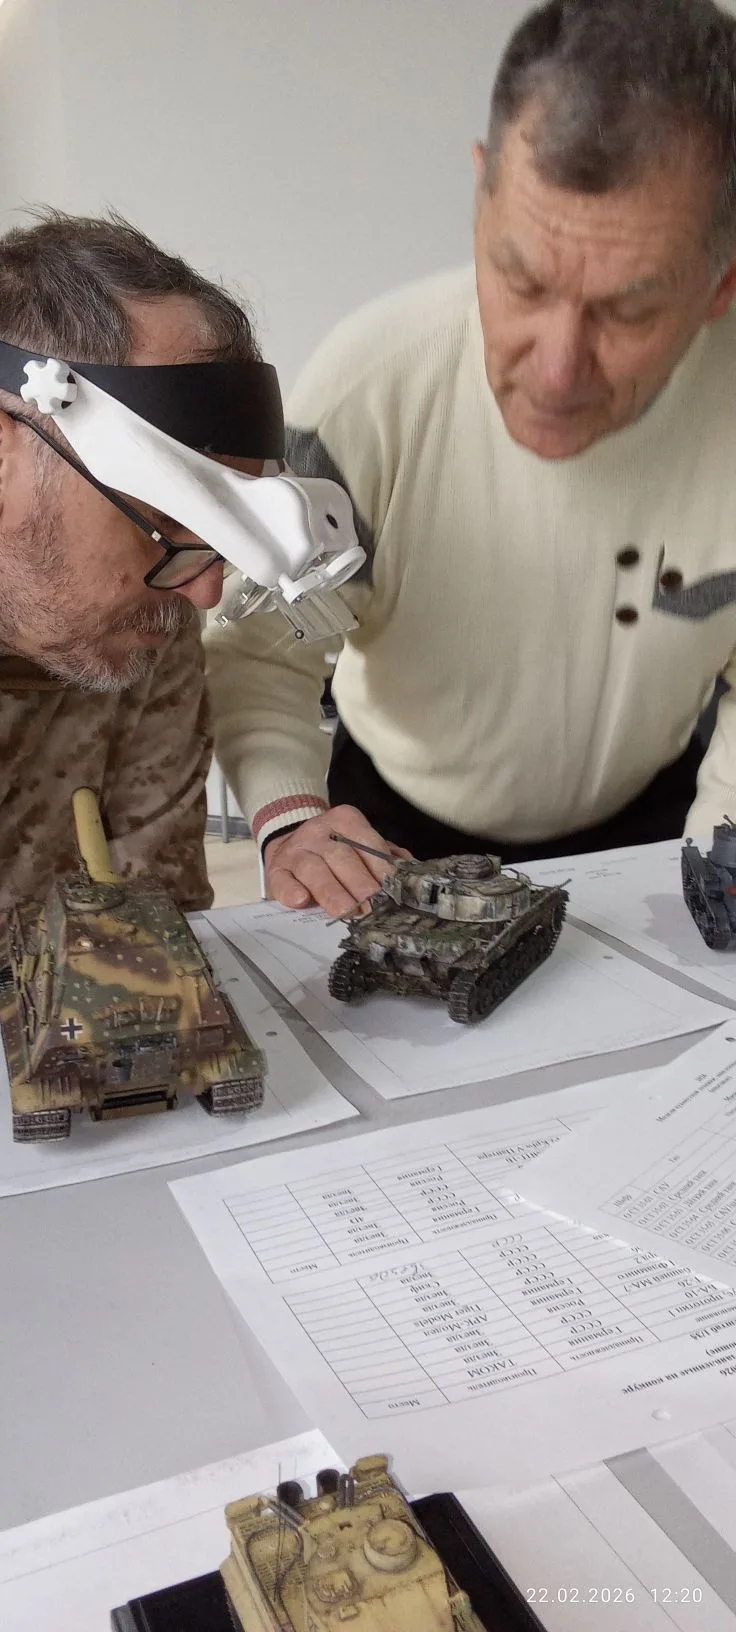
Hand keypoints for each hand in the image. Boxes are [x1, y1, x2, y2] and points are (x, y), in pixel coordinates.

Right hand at [265, 805, 410, 915]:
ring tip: (346, 911)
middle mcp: (318, 831)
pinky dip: (291, 891)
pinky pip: (282, 880)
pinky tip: (301, 901)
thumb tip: (409, 871)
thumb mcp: (360, 844)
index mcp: (345, 821)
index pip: (366, 841)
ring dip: (331, 891)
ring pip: (313, 868)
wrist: (291, 843)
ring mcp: (295, 850)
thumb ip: (383, 855)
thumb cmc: (334, 849)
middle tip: (372, 908)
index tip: (391, 888)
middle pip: (341, 856)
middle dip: (359, 883)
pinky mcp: (276, 869)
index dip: (379, 866)